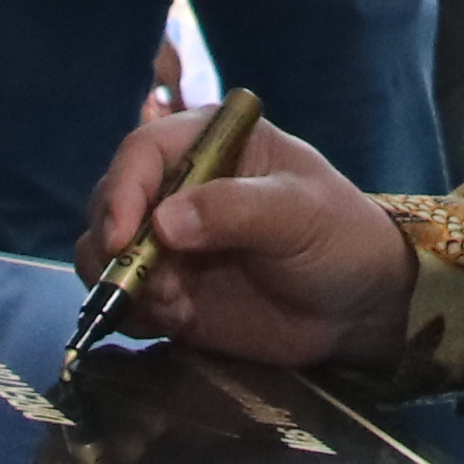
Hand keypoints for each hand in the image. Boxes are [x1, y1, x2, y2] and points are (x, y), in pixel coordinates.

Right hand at [76, 99, 413, 364]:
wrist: (359, 307)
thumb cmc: (339, 238)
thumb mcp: (299, 213)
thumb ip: (234, 209)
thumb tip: (165, 220)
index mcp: (210, 143)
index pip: (142, 152)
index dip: (123, 191)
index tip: (124, 238)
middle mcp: (178, 187)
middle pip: (110, 203)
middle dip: (119, 247)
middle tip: (160, 284)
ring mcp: (169, 242)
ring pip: (105, 253)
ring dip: (126, 283)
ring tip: (177, 306)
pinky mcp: (168, 290)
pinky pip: (124, 298)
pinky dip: (136, 312)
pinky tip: (179, 320)